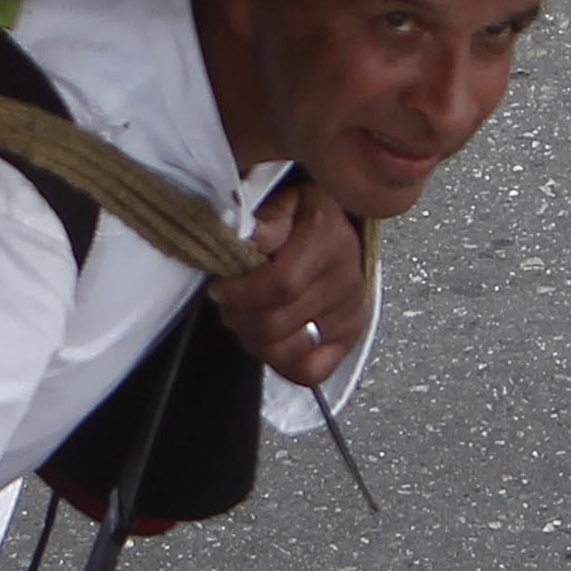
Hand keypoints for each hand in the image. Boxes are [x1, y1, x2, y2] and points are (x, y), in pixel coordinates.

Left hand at [210, 180, 369, 392]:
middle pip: (278, 323)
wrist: (339, 225)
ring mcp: (350, 311)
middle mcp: (345, 278)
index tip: (219, 289)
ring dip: (254, 341)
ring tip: (246, 321)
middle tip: (228, 306)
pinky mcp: (350, 335)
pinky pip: (313, 371)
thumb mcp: (284, 199)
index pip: (281, 284)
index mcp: (328, 239)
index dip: (241, 293)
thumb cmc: (303, 213)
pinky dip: (283, 365)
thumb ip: (267, 219)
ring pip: (289, 351)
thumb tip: (253, 237)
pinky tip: (269, 343)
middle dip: (240, 318)